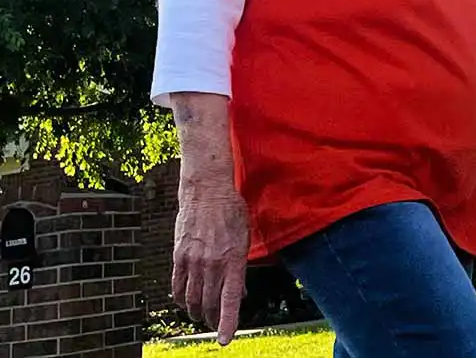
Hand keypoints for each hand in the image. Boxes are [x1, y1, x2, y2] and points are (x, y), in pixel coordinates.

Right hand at [172, 179, 249, 345]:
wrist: (207, 190)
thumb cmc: (230, 211)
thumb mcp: (244, 238)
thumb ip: (240, 268)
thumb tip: (239, 293)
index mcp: (233, 259)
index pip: (230, 300)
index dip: (228, 323)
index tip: (225, 340)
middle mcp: (213, 264)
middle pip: (209, 305)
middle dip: (213, 319)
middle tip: (216, 322)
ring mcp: (194, 261)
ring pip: (192, 300)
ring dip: (197, 312)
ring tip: (201, 315)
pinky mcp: (179, 256)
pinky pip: (177, 287)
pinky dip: (180, 300)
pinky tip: (184, 302)